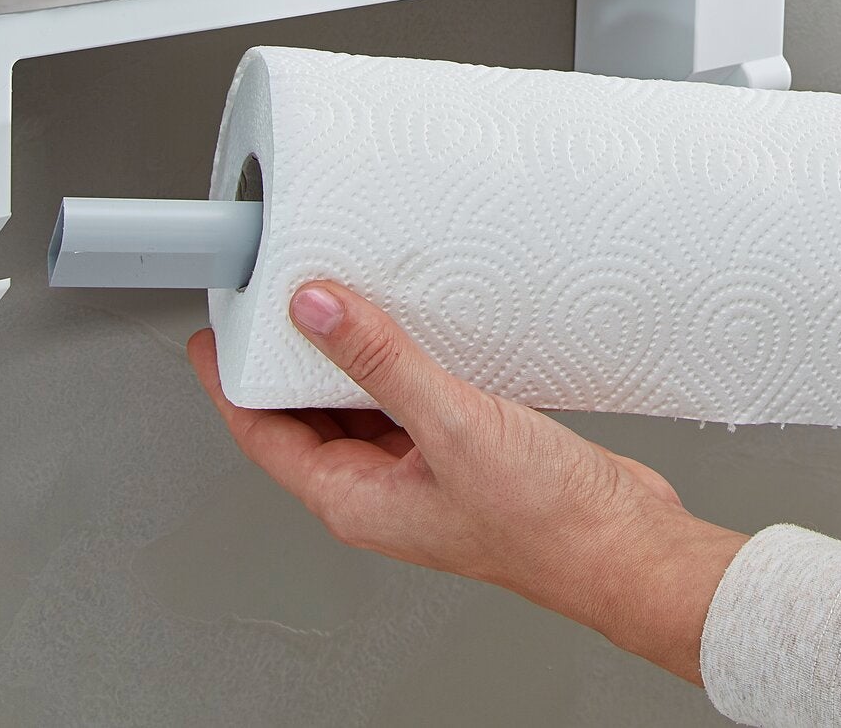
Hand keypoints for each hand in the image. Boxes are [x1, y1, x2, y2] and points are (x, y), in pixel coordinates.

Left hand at [188, 282, 747, 683]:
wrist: (625, 545)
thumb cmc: (546, 524)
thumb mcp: (450, 424)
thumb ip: (380, 362)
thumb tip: (316, 310)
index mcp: (356, 500)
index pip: (263, 435)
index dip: (231, 383)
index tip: (215, 333)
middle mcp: (382, 490)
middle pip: (307, 416)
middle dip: (288, 359)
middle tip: (272, 296)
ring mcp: (424, 472)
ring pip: (362, 403)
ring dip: (350, 354)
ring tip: (340, 295)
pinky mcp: (466, 451)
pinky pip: (414, 396)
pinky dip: (404, 359)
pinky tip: (416, 324)